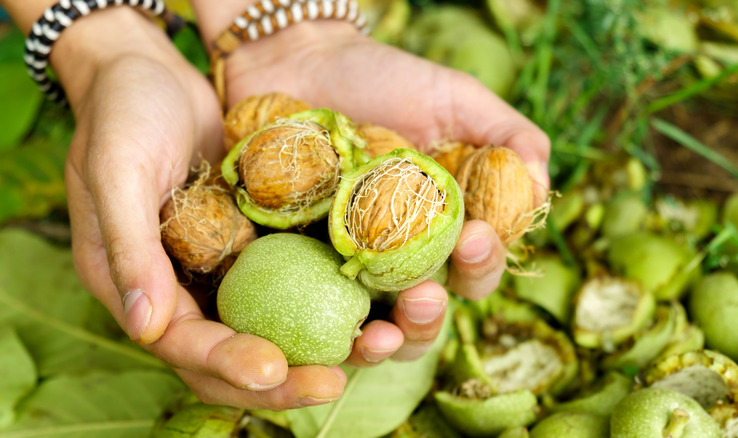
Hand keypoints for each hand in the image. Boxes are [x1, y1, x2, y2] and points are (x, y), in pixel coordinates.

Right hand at [58, 8, 345, 409]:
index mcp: (139, 286)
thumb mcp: (116, 170)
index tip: (273, 369)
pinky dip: (327, 295)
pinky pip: (294, 279)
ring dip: (318, 347)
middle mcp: (184, 290)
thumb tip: (147, 329)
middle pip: (235, 353)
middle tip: (335, 381)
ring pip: (272, 327)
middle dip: (282, 379)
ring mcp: (225, 269)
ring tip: (371, 345)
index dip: (226, 364)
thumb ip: (128, 246)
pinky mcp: (258, 243)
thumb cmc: (122, 113)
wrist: (152, 73)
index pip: (184, 345)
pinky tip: (372, 298)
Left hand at [220, 21, 550, 364]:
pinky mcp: (294, 265)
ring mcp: (345, 265)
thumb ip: (509, 137)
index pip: (475, 267)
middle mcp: (399, 256)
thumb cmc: (383, 79)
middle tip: (424, 297)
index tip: (475, 236)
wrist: (299, 61)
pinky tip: (323, 321)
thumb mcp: (455, 98)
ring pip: (370, 327)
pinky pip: (307, 310)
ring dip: (383, 341)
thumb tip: (540, 191)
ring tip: (379, 334)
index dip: (482, 263)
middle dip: (429, 318)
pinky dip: (320, 327)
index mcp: (445, 227)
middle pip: (424, 313)